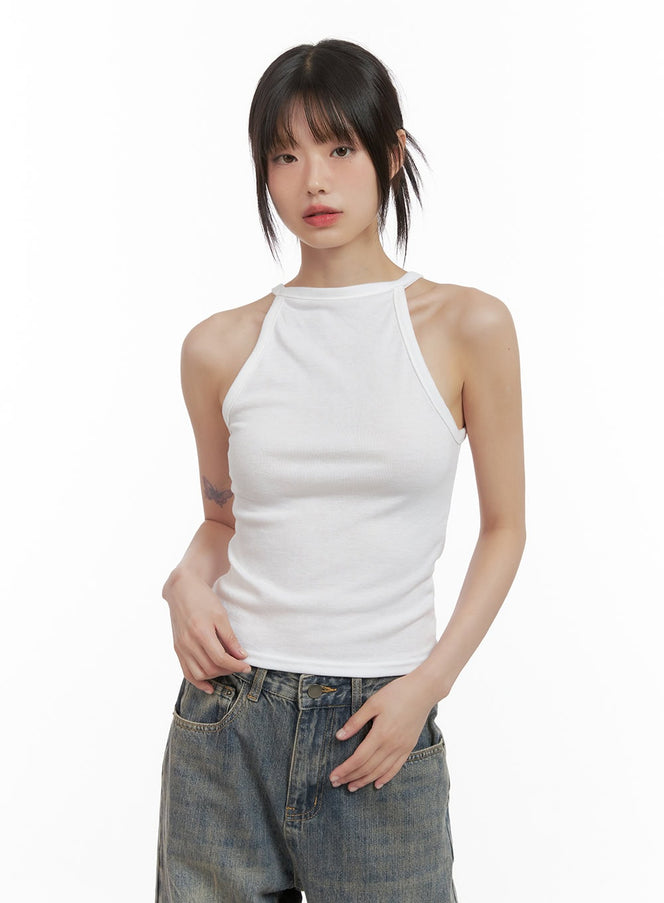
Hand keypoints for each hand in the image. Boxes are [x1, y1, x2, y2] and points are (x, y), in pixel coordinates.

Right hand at [163, 570, 250, 693]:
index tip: (247, 666)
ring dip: (215, 676)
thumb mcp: (221, 615)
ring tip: (227, 669)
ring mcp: (180, 647)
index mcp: (201, 633)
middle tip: (239, 665)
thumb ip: (230, 638)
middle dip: (228, 670)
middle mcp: (188, 643)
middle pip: (210, 668)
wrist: (182, 590)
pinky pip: (186, 672)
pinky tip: (209, 686)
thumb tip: (241, 657)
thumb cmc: (204, 600)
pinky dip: (198, 682)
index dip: (236, 666)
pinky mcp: (177, 649)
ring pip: (198, 674)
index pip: (220, 659)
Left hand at [329, 673, 437, 791]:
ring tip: (352, 787)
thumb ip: (356, 721)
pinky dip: (385, 778)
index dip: (345, 770)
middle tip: (337, 783)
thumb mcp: (372, 703)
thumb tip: (339, 737)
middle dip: (351, 777)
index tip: (333, 776)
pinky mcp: (409, 747)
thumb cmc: (396, 693)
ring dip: (365, 781)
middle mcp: (392, 745)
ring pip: (381, 771)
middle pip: (368, 768)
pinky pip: (396, 768)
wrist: (423, 691)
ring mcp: (402, 748)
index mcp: (380, 734)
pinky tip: (377, 784)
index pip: (359, 759)